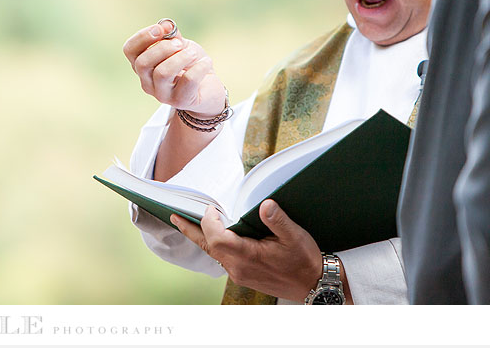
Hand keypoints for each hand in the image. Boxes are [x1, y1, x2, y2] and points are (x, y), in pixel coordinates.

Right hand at [122, 20, 224, 116]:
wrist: (210, 87)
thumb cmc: (190, 64)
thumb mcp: (181, 45)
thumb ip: (172, 36)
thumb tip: (166, 25)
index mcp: (143, 66)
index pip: (129, 50)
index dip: (142, 37)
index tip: (161, 29)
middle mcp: (147, 82)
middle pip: (142, 63)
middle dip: (162, 48)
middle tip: (180, 44)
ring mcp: (162, 94)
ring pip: (163, 73)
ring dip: (182, 57)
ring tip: (194, 54)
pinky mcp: (180, 101)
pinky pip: (188, 80)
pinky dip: (199, 67)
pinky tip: (206, 63)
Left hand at [171, 200, 322, 301]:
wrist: (314, 285)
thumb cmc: (305, 261)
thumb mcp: (294, 236)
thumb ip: (278, 220)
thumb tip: (265, 204)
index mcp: (248, 256)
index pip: (217, 237)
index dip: (209, 220)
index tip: (211, 207)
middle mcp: (239, 267)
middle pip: (207, 247)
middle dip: (190, 230)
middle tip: (174, 217)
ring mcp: (240, 273)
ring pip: (213, 253)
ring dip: (202, 237)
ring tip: (188, 224)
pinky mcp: (244, 275)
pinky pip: (222, 259)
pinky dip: (214, 245)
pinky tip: (215, 237)